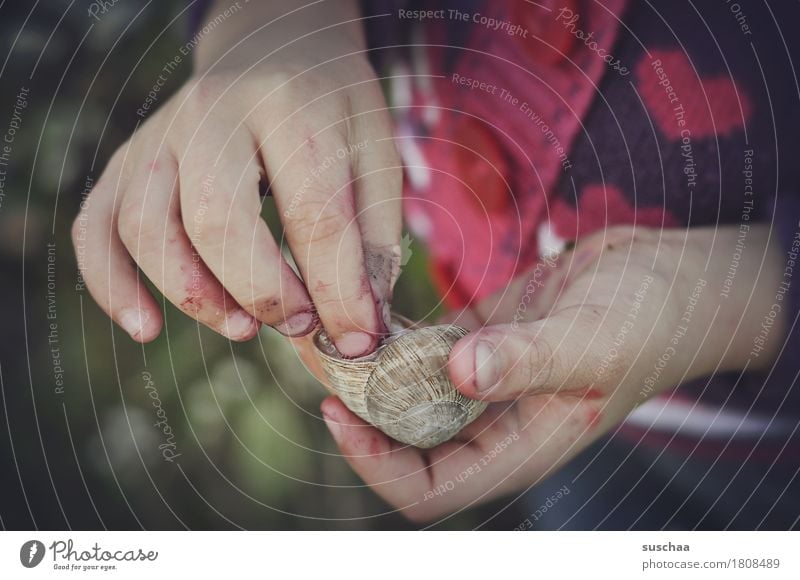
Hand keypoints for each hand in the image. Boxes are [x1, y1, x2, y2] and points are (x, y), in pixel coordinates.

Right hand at [73, 0, 400, 356]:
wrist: (270, 44)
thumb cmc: (330, 109)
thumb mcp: (374, 155)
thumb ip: (372, 238)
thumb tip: (361, 327)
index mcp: (292, 106)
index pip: (314, 215)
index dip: (338, 292)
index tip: (359, 339)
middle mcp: (213, 114)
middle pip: (217, 219)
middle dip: (262, 291)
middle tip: (300, 323)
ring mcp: (159, 136)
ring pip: (146, 228)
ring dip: (193, 295)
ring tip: (244, 328)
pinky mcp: (126, 160)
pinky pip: (96, 228)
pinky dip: (112, 285)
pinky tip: (147, 326)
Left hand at [321, 224, 784, 520]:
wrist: (672, 277)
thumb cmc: (653, 320)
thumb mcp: (594, 341)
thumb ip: (528, 360)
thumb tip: (460, 374)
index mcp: (519, 447)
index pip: (429, 488)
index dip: (376, 464)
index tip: (339, 411)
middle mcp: (492, 421)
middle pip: (401, 437)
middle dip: (355, 403)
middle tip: (315, 351)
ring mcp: (481, 379)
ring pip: (403, 389)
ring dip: (364, 362)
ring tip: (324, 321)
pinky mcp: (478, 338)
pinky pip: (420, 345)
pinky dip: (391, 330)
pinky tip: (364, 300)